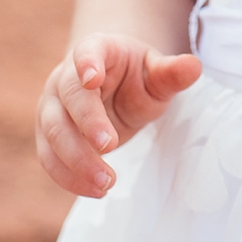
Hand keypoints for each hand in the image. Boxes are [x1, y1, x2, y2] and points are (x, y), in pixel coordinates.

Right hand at [35, 33, 201, 198]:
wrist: (114, 90)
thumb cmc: (137, 79)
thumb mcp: (157, 74)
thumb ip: (171, 73)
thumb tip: (194, 66)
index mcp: (95, 50)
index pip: (86, 51)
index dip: (87, 63)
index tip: (93, 78)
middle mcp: (65, 76)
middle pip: (69, 98)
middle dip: (87, 123)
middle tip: (111, 146)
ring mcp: (52, 106)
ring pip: (53, 131)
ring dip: (76, 159)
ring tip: (106, 183)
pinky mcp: (48, 135)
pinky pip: (49, 157)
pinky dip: (67, 177)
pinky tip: (94, 191)